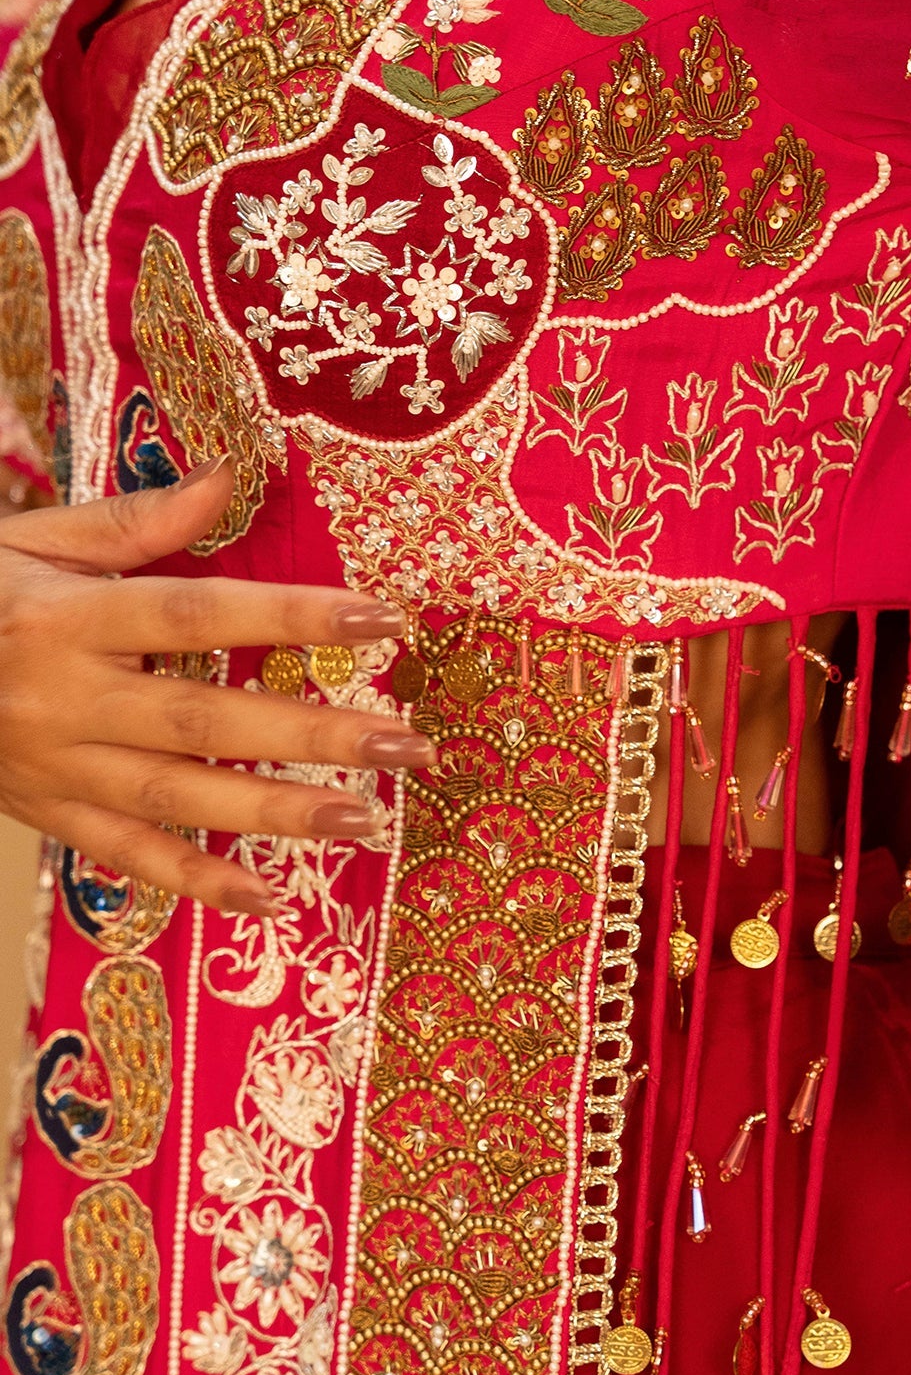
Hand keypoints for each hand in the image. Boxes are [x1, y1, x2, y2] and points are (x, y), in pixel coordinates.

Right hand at [0, 456, 432, 915]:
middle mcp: (66, 698)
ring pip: (178, 798)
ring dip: (276, 814)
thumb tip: (232, 475)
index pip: (198, 613)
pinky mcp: (47, 815)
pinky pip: (127, 858)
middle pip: (206, 719)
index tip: (383, 618)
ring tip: (367, 821)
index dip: (292, 616)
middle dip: (314, 734)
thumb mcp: (38, 542)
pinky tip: (266, 899)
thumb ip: (137, 522)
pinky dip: (196, 882)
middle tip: (407, 744)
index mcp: (69, 618)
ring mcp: (56, 766)